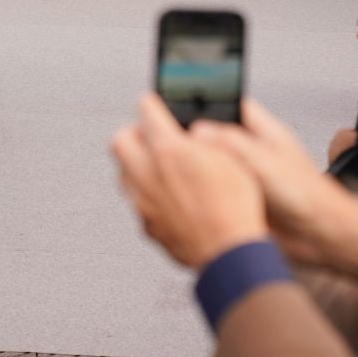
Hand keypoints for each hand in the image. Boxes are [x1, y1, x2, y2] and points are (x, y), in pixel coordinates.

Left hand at [111, 94, 268, 269]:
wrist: (228, 253)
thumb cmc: (236, 206)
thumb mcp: (230, 160)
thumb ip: (204, 140)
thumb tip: (193, 131)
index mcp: (169, 150)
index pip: (147, 112)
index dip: (151, 104)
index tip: (152, 102)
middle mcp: (147, 173)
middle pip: (121, 140)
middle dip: (133, 134)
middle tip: (151, 136)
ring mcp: (142, 201)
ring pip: (123, 172)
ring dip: (136, 164)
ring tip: (158, 166)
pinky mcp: (146, 224)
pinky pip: (136, 201)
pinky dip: (145, 193)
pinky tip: (166, 196)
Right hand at [191, 99, 357, 278]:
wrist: (320, 236)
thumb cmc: (307, 196)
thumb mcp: (265, 161)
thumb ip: (231, 143)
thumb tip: (198, 131)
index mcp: (264, 132)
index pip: (232, 105)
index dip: (208, 101)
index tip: (183, 102)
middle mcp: (253, 150)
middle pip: (216, 133)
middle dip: (195, 136)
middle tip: (173, 137)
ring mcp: (246, 173)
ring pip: (212, 161)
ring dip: (198, 165)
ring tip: (178, 164)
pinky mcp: (240, 195)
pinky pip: (213, 186)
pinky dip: (201, 188)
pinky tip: (191, 191)